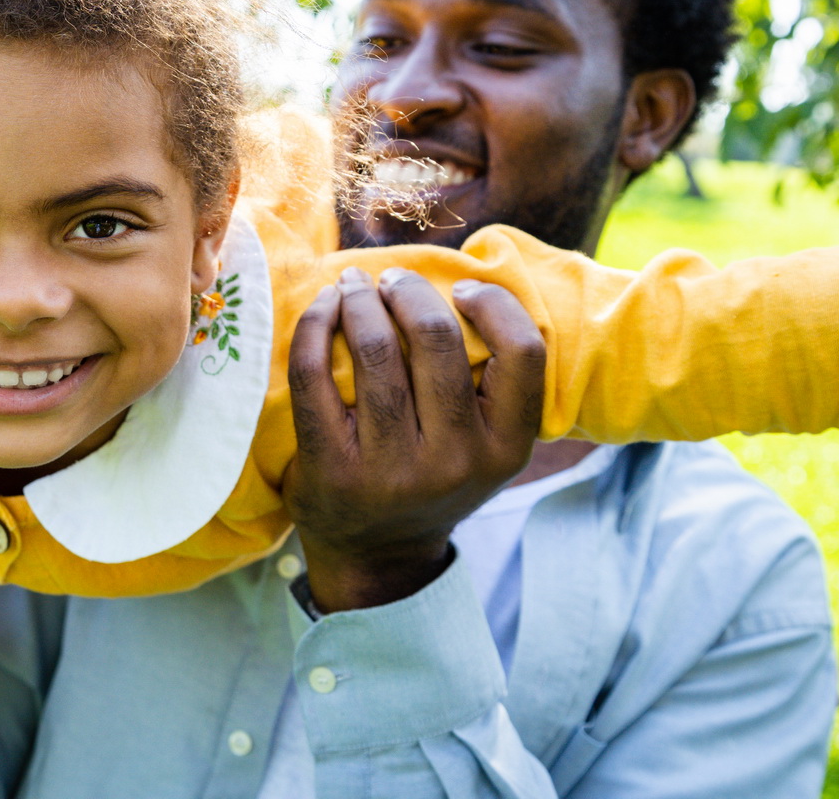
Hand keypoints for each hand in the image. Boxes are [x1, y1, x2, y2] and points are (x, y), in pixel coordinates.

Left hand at [285, 268, 545, 612]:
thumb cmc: (429, 480)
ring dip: (358, 300)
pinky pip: (316, 375)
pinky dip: (315, 328)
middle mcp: (454, 462)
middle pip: (437, 338)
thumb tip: (465, 282)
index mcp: (504, 449)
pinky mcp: (332, 468)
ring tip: (352, 287)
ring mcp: (392, 470)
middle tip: (389, 281)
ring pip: (376, 350)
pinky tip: (322, 311)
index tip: (462, 290)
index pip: (523, 353)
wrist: (375, 557)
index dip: (494, 305)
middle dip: (407, 290)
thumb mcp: (480, 449)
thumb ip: (487, 388)